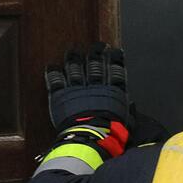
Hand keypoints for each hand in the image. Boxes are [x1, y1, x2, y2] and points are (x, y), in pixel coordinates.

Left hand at [45, 43, 132, 158]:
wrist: (92, 137)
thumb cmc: (112, 133)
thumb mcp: (127, 122)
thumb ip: (127, 110)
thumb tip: (130, 105)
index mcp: (113, 91)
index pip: (115, 70)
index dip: (115, 59)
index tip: (114, 51)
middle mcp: (95, 86)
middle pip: (95, 65)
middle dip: (96, 53)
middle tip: (97, 45)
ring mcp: (77, 90)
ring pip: (75, 69)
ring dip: (74, 59)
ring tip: (73, 52)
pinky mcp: (61, 97)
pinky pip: (56, 81)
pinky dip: (54, 73)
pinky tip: (52, 66)